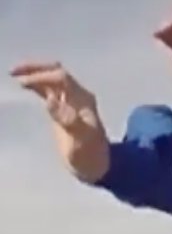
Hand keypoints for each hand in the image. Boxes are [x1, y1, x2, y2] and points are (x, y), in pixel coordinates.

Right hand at [9, 61, 110, 182]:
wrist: (95, 164)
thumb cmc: (90, 154)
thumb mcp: (81, 139)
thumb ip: (68, 120)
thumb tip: (50, 100)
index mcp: (83, 99)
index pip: (61, 78)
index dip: (42, 76)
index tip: (22, 83)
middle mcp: (77, 96)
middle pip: (56, 72)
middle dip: (36, 68)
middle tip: (14, 70)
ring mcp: (69, 102)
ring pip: (51, 79)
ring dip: (34, 73)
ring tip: (14, 74)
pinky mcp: (61, 109)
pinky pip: (48, 90)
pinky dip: (35, 85)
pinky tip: (23, 85)